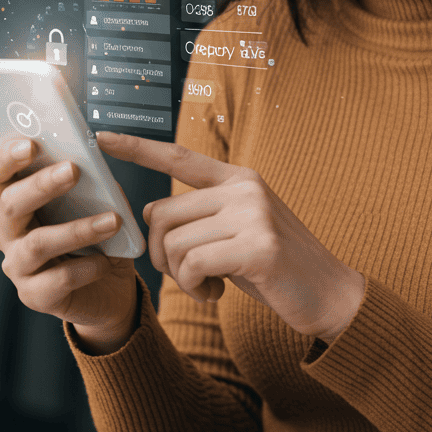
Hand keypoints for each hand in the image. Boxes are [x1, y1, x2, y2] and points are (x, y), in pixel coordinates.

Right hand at [0, 138, 139, 350]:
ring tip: (112, 221)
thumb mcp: (96, 204)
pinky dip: (85, 267)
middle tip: (73, 170)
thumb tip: (98, 163)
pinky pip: (57, 280)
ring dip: (77, 229)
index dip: (6, 157)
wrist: (109, 288)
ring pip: (37, 243)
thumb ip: (92, 183)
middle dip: (41, 184)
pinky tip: (104, 261)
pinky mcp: (34, 296)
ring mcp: (18, 266)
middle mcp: (8, 232)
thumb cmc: (96, 237)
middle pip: (10, 204)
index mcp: (17, 200)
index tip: (31, 144)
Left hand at [97, 132, 365, 342]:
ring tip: (208, 286)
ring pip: (174, 242)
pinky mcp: (258, 246)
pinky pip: (193, 265)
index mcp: (238, 178)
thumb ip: (202, 215)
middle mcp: (244, 188)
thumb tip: (151, 215)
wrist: (330, 294)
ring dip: (181, 276)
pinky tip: (217, 294)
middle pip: (162, 214)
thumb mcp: (238, 230)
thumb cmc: (275, 267)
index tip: (101, 137)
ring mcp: (253, 214)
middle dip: (162, 253)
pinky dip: (195, 287)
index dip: (138, 147)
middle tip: (187, 276)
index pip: (179, 157)